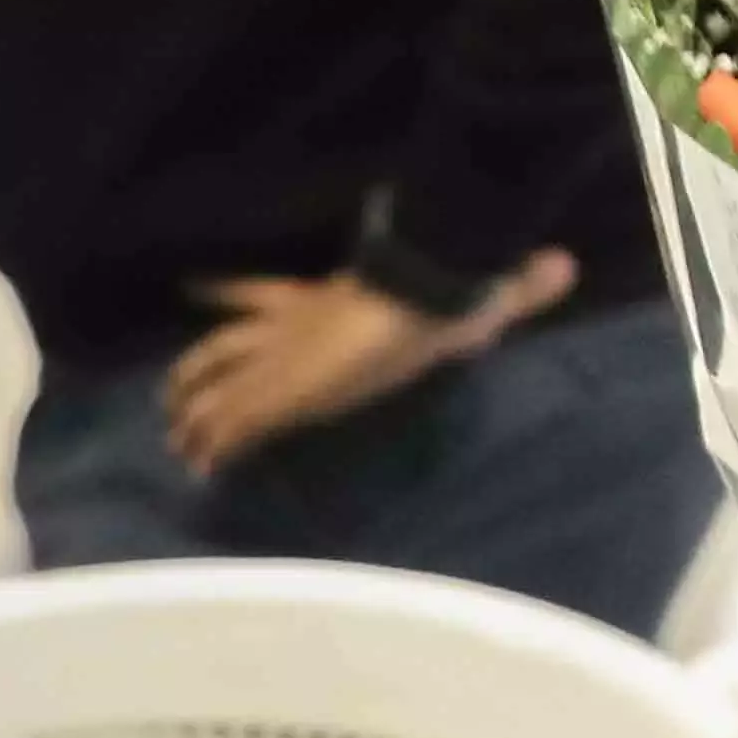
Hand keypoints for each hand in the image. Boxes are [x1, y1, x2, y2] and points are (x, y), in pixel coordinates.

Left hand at [162, 246, 575, 475]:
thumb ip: (512, 285)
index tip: (189, 289)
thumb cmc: (444, 287)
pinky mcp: (284, 396)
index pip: (254, 293)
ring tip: (179, 445)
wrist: (420, 292)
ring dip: (190, 415)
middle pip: (217, 346)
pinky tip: (202, 469)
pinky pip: (234, 428)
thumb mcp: (475, 289)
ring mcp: (281, 361)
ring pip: (212, 387)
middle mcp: (286, 327)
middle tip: (171, 399)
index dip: (217, 291)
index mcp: (318, 301)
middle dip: (191, 374)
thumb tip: (565, 267)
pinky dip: (214, 448)